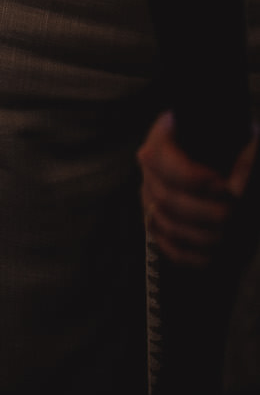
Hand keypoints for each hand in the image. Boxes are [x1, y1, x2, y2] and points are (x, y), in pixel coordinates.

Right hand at [139, 111, 255, 266]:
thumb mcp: (241, 140)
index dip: (189, 177)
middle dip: (203, 212)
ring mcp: (151, 197)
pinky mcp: (158, 221)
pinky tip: (210, 257)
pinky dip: (187, 255)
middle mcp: (151, 169)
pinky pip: (165, 244)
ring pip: (166, 224)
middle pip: (165, 197)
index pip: (159, 159)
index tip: (223, 187)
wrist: (225, 160)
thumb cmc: (233, 146)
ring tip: (229, 236)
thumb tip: (236, 189)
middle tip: (233, 214)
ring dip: (200, 236)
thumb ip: (242, 159)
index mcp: (164, 138)